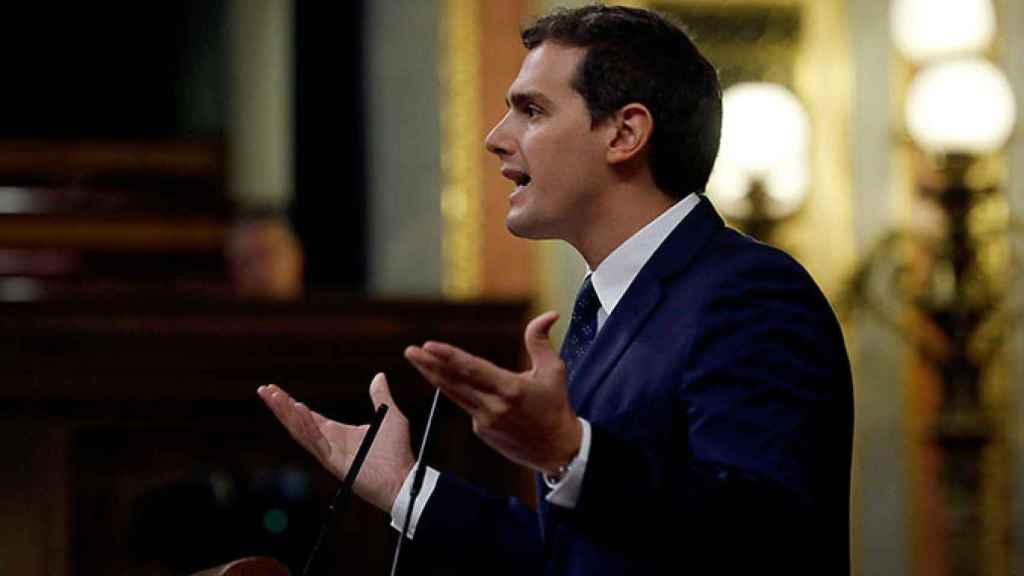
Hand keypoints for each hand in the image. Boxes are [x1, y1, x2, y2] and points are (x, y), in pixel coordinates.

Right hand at [257, 374, 414, 511]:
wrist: (404, 477)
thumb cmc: (397, 452)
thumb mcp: (389, 415)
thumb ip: (380, 396)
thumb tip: (379, 375)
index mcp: (337, 433)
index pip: (308, 417)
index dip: (291, 404)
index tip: (277, 390)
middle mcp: (329, 443)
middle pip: (298, 422)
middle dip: (280, 406)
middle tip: (264, 390)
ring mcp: (329, 454)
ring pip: (301, 431)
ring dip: (286, 414)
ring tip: (273, 397)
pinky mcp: (334, 463)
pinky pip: (315, 443)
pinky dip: (305, 427)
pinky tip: (298, 410)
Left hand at [404, 311, 581, 474]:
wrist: (558, 450)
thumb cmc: (557, 406)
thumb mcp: (553, 371)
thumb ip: (541, 341)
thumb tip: (549, 314)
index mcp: (510, 389)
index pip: (473, 369)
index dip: (449, 357)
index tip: (429, 346)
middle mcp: (494, 406)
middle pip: (455, 382)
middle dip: (429, 365)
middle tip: (410, 350)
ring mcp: (485, 421)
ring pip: (453, 394)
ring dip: (433, 376)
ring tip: (416, 360)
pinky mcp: (481, 431)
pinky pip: (466, 406)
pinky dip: (459, 392)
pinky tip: (453, 381)